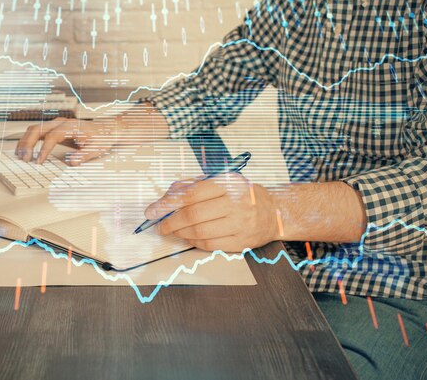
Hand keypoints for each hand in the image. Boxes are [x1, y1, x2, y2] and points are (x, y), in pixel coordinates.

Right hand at [16, 117, 117, 164]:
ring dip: (25, 142)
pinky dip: (28, 140)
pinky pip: (36, 132)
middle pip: (38, 129)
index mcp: (70, 126)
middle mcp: (60, 122)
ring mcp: (55, 124)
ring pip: (34, 129)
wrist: (105, 129)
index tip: (38, 161)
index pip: (52, 136)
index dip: (44, 149)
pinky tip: (24, 151)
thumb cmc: (101, 138)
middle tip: (24, 159)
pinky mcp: (53, 128)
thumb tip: (72, 162)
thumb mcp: (96, 148)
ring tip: (20, 156)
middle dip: (28, 144)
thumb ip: (84, 155)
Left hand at [144, 173, 278, 251]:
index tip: (152, 211)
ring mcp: (241, 223)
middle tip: (160, 225)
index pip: (191, 194)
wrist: (274, 212)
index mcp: (229, 183)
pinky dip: (194, 241)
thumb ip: (194, 186)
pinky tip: (188, 237)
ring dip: (180, 232)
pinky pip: (210, 244)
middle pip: (193, 214)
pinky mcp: (242, 241)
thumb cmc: (242, 195)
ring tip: (173, 230)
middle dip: (170, 222)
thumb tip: (167, 197)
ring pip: (200, 231)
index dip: (168, 204)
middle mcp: (236, 202)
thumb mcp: (221, 182)